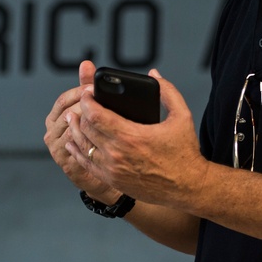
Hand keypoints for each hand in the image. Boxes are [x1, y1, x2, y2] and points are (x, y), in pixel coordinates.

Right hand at [43, 60, 119, 202]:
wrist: (103, 172)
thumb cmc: (96, 137)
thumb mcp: (91, 109)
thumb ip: (86, 88)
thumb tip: (86, 63)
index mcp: (55, 116)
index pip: (63, 100)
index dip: (78, 92)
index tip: (94, 87)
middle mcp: (51, 131)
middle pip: (66, 114)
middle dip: (85, 106)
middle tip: (102, 99)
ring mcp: (56, 147)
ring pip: (72, 130)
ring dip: (88, 122)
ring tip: (105, 117)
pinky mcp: (65, 162)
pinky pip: (76, 148)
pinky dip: (89, 140)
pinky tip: (103, 135)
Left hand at [66, 68, 207, 207]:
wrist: (188, 188)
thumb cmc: (185, 152)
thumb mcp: (182, 116)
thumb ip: (168, 91)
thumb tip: (154, 74)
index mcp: (131, 136)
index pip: (96, 115)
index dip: (88, 100)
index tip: (88, 92)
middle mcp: (117, 154)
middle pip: (87, 128)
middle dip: (81, 112)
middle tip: (81, 102)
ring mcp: (112, 169)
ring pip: (83, 146)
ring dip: (75, 130)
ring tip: (73, 118)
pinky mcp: (112, 181)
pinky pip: (86, 164)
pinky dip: (77, 151)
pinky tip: (74, 143)